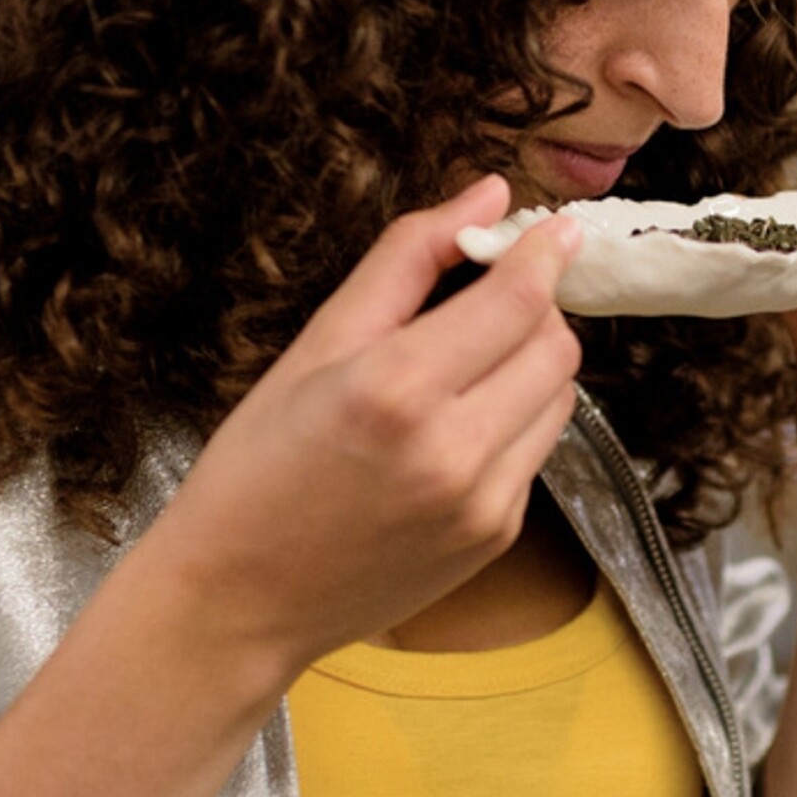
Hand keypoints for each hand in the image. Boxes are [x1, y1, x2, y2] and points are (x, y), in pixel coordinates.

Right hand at [144, 178, 582, 682]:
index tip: (549, 226)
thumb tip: (485, 195)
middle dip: (533, 307)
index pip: (517, 299)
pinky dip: (510, 422)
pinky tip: (447, 431)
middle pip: (554, 345)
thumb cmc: (256, 467)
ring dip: (528, 365)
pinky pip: (535, 451)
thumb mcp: (314, 346)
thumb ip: (407, 260)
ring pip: (559, 397)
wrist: (237, 601)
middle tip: (486, 296)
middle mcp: (452, 451)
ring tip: (459, 368)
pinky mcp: (496, 537)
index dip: (543, 251)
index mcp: (394, 390)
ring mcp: (483, 504)